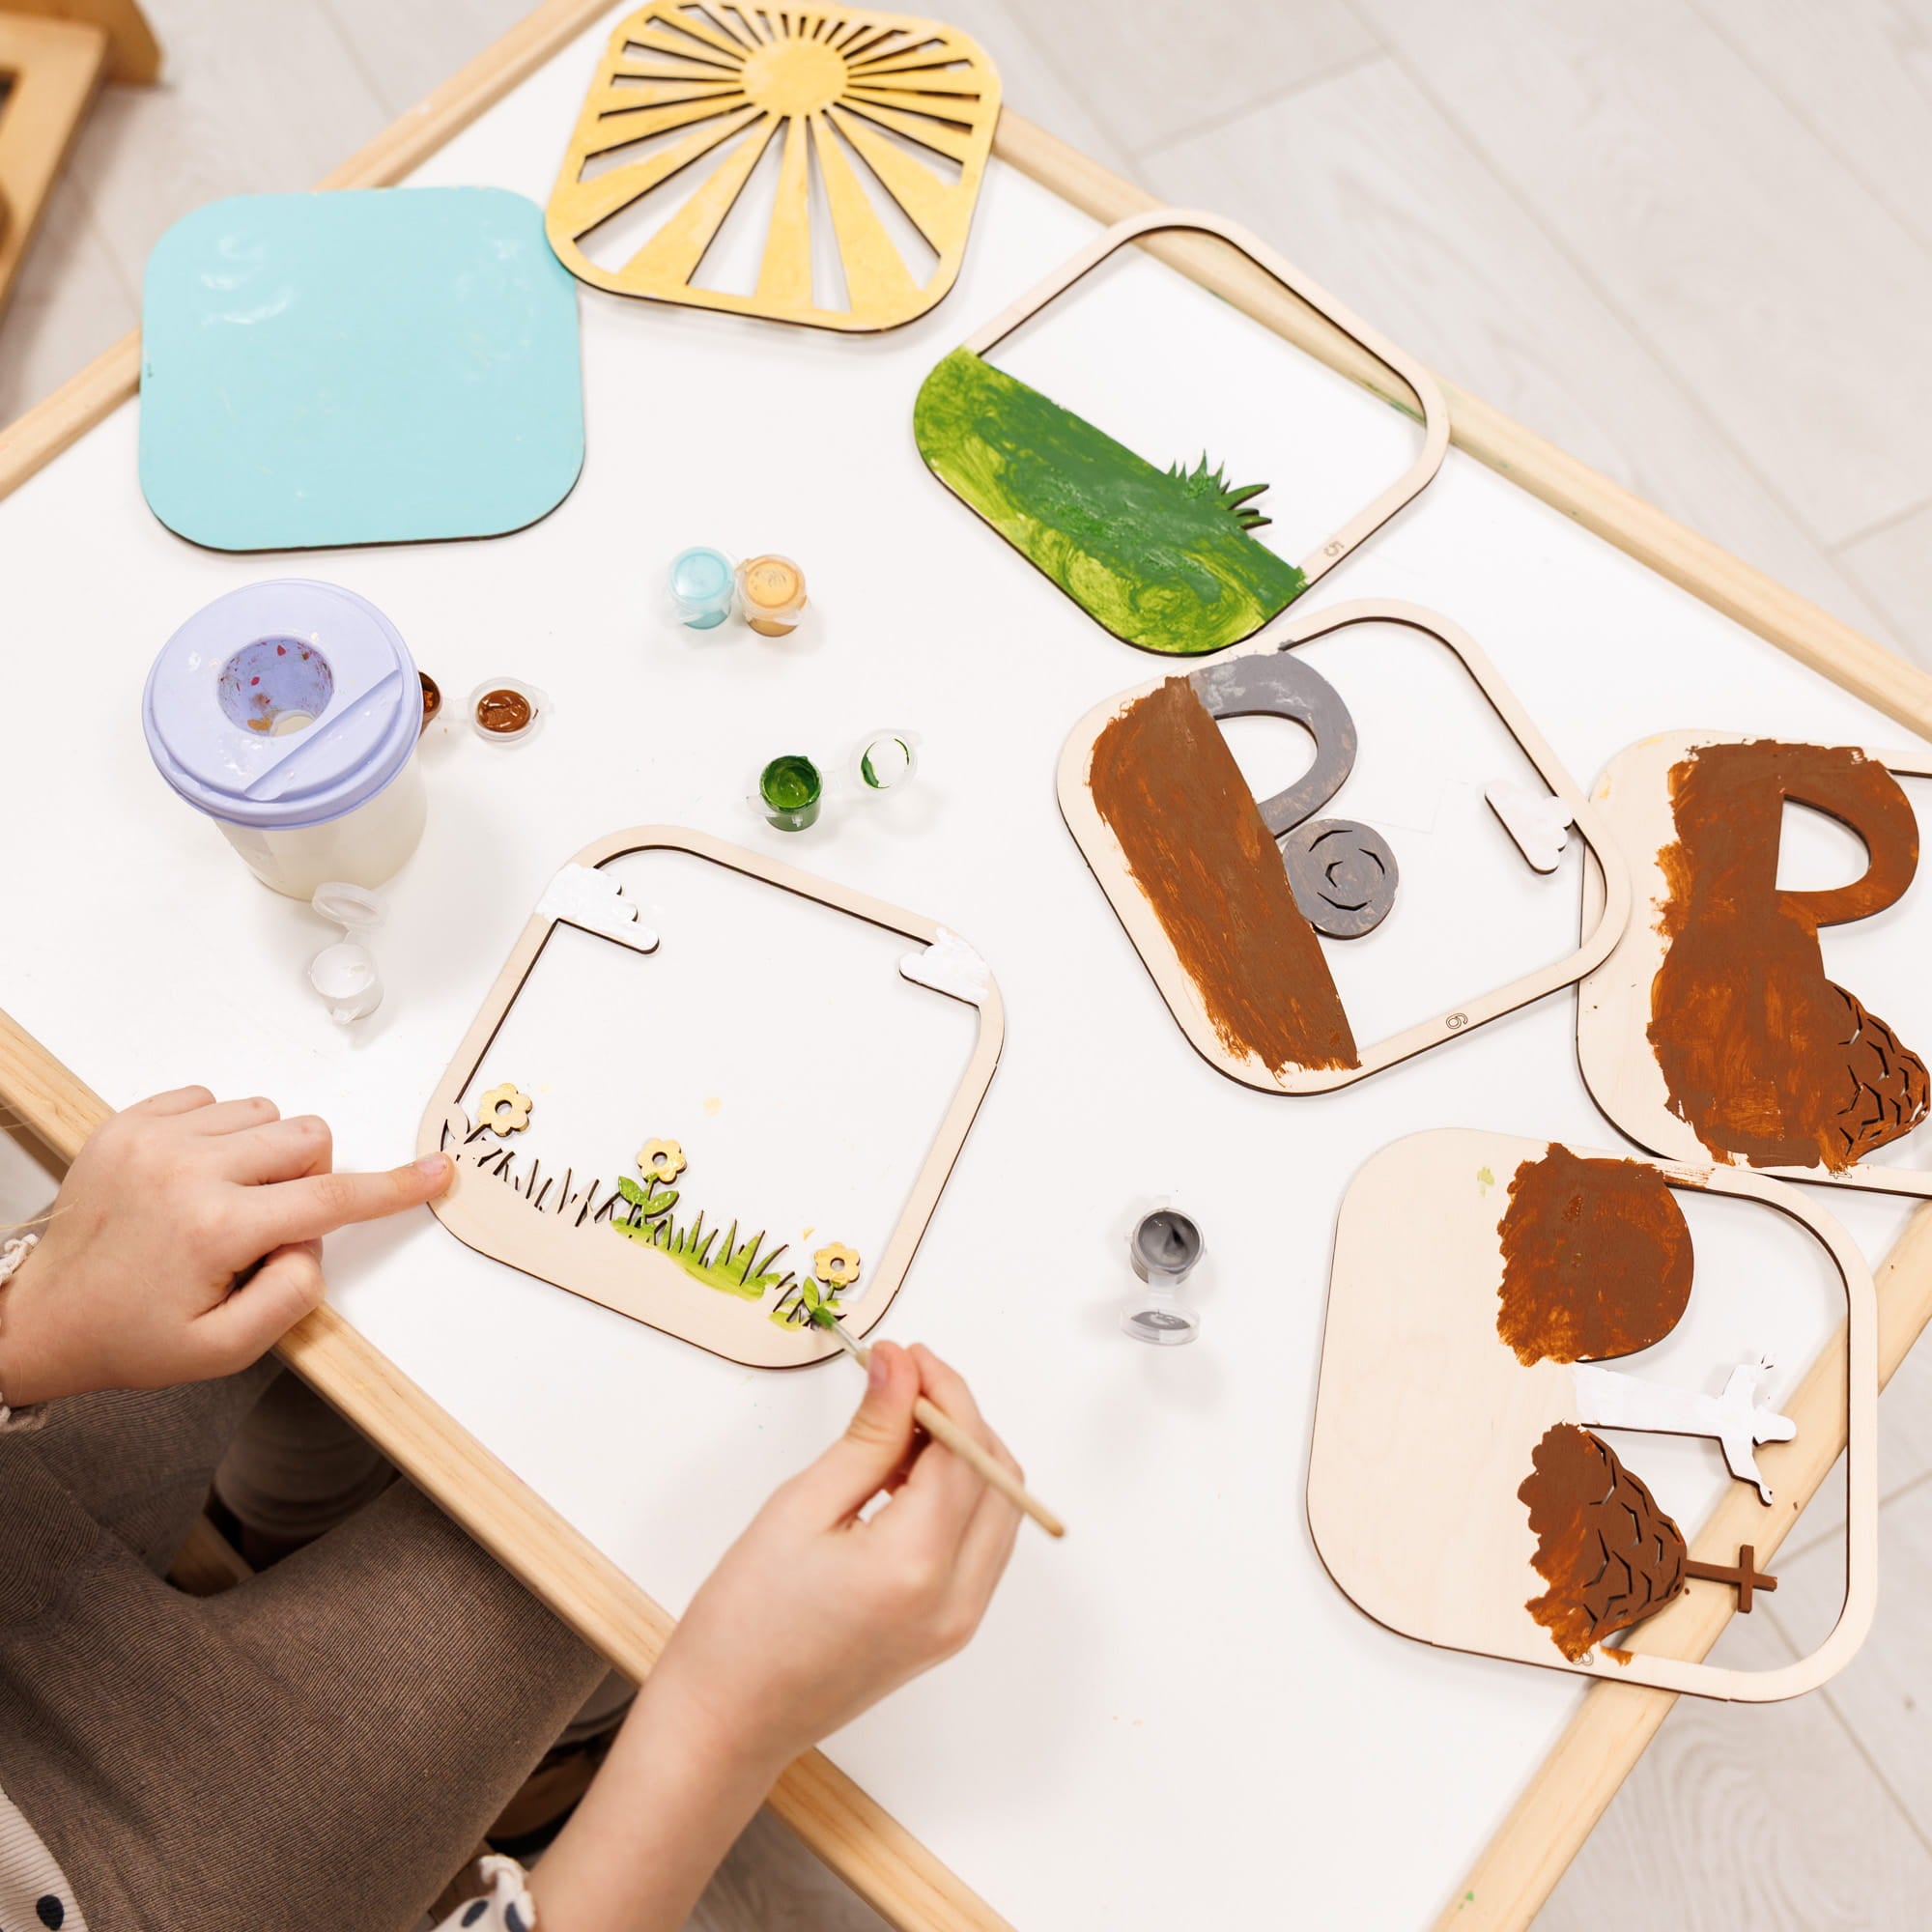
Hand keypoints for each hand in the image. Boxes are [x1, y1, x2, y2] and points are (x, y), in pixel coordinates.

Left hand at [0, 1086, 451, 1404]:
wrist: (41, 1316)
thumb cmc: (128, 1335)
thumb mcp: (223, 1350)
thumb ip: (292, 1296)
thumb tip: (313, 1240)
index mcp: (216, 1228)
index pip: (332, 1198)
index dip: (393, 1186)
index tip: (434, 1170)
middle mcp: (188, 1169)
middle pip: (307, 1138)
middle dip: (308, 1179)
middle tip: (267, 1225)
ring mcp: (154, 1138)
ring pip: (265, 1114)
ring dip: (264, 1155)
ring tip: (225, 1201)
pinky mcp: (130, 1121)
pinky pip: (213, 1098)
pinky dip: (220, 1133)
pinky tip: (195, 1176)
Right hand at [532, 1343, 1022, 1931]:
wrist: (725, 1722)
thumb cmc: (743, 1623)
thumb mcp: (800, 1507)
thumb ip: (868, 1436)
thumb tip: (902, 1370)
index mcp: (917, 1566)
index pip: (965, 1451)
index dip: (943, 1389)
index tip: (908, 1354)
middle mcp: (956, 1600)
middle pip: (999, 1477)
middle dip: (959, 1417)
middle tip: (902, 1383)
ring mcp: (959, 1622)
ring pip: (998, 1510)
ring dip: (963, 1456)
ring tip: (897, 1427)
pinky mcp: (948, 1631)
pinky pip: (980, 1545)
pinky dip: (958, 1498)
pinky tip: (905, 1476)